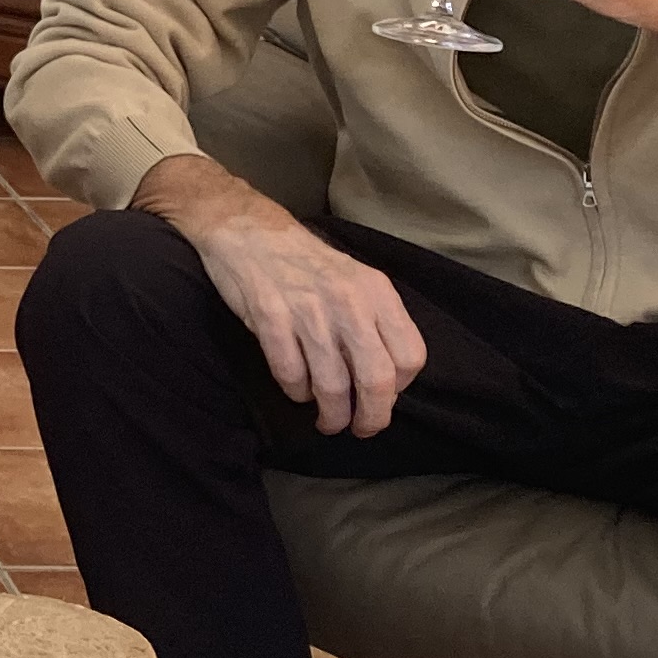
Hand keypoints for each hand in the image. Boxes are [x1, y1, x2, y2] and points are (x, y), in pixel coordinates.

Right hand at [131, 154, 426, 437]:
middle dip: (372, 417)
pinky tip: (296, 389)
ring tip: (327, 421)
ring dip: (331, 415)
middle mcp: (349, 302)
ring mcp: (309, 311)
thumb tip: (385, 378)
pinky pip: (291, 375)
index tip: (383, 395)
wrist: (247, 229)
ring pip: (332, 386)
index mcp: (376, 292)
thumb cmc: (304, 261)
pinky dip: (295, 392)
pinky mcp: (270, 318)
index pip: (410, 356)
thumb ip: (374, 321)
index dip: (400, 387)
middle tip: (362, 428)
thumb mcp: (354, 280)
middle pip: (377, 380)